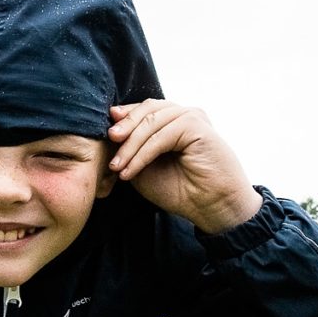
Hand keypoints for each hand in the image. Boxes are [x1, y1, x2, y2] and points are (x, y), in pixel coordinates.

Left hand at [107, 100, 261, 233]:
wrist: (211, 207)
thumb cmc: (180, 190)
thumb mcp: (144, 167)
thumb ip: (131, 149)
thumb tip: (111, 131)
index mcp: (173, 121)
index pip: (145, 109)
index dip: (125, 116)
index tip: (106, 132)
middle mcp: (183, 115)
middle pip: (147, 109)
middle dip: (125, 126)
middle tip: (108, 142)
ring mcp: (192, 118)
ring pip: (152, 122)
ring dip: (131, 145)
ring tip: (117, 166)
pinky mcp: (197, 126)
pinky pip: (162, 136)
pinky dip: (143, 153)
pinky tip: (131, 169)